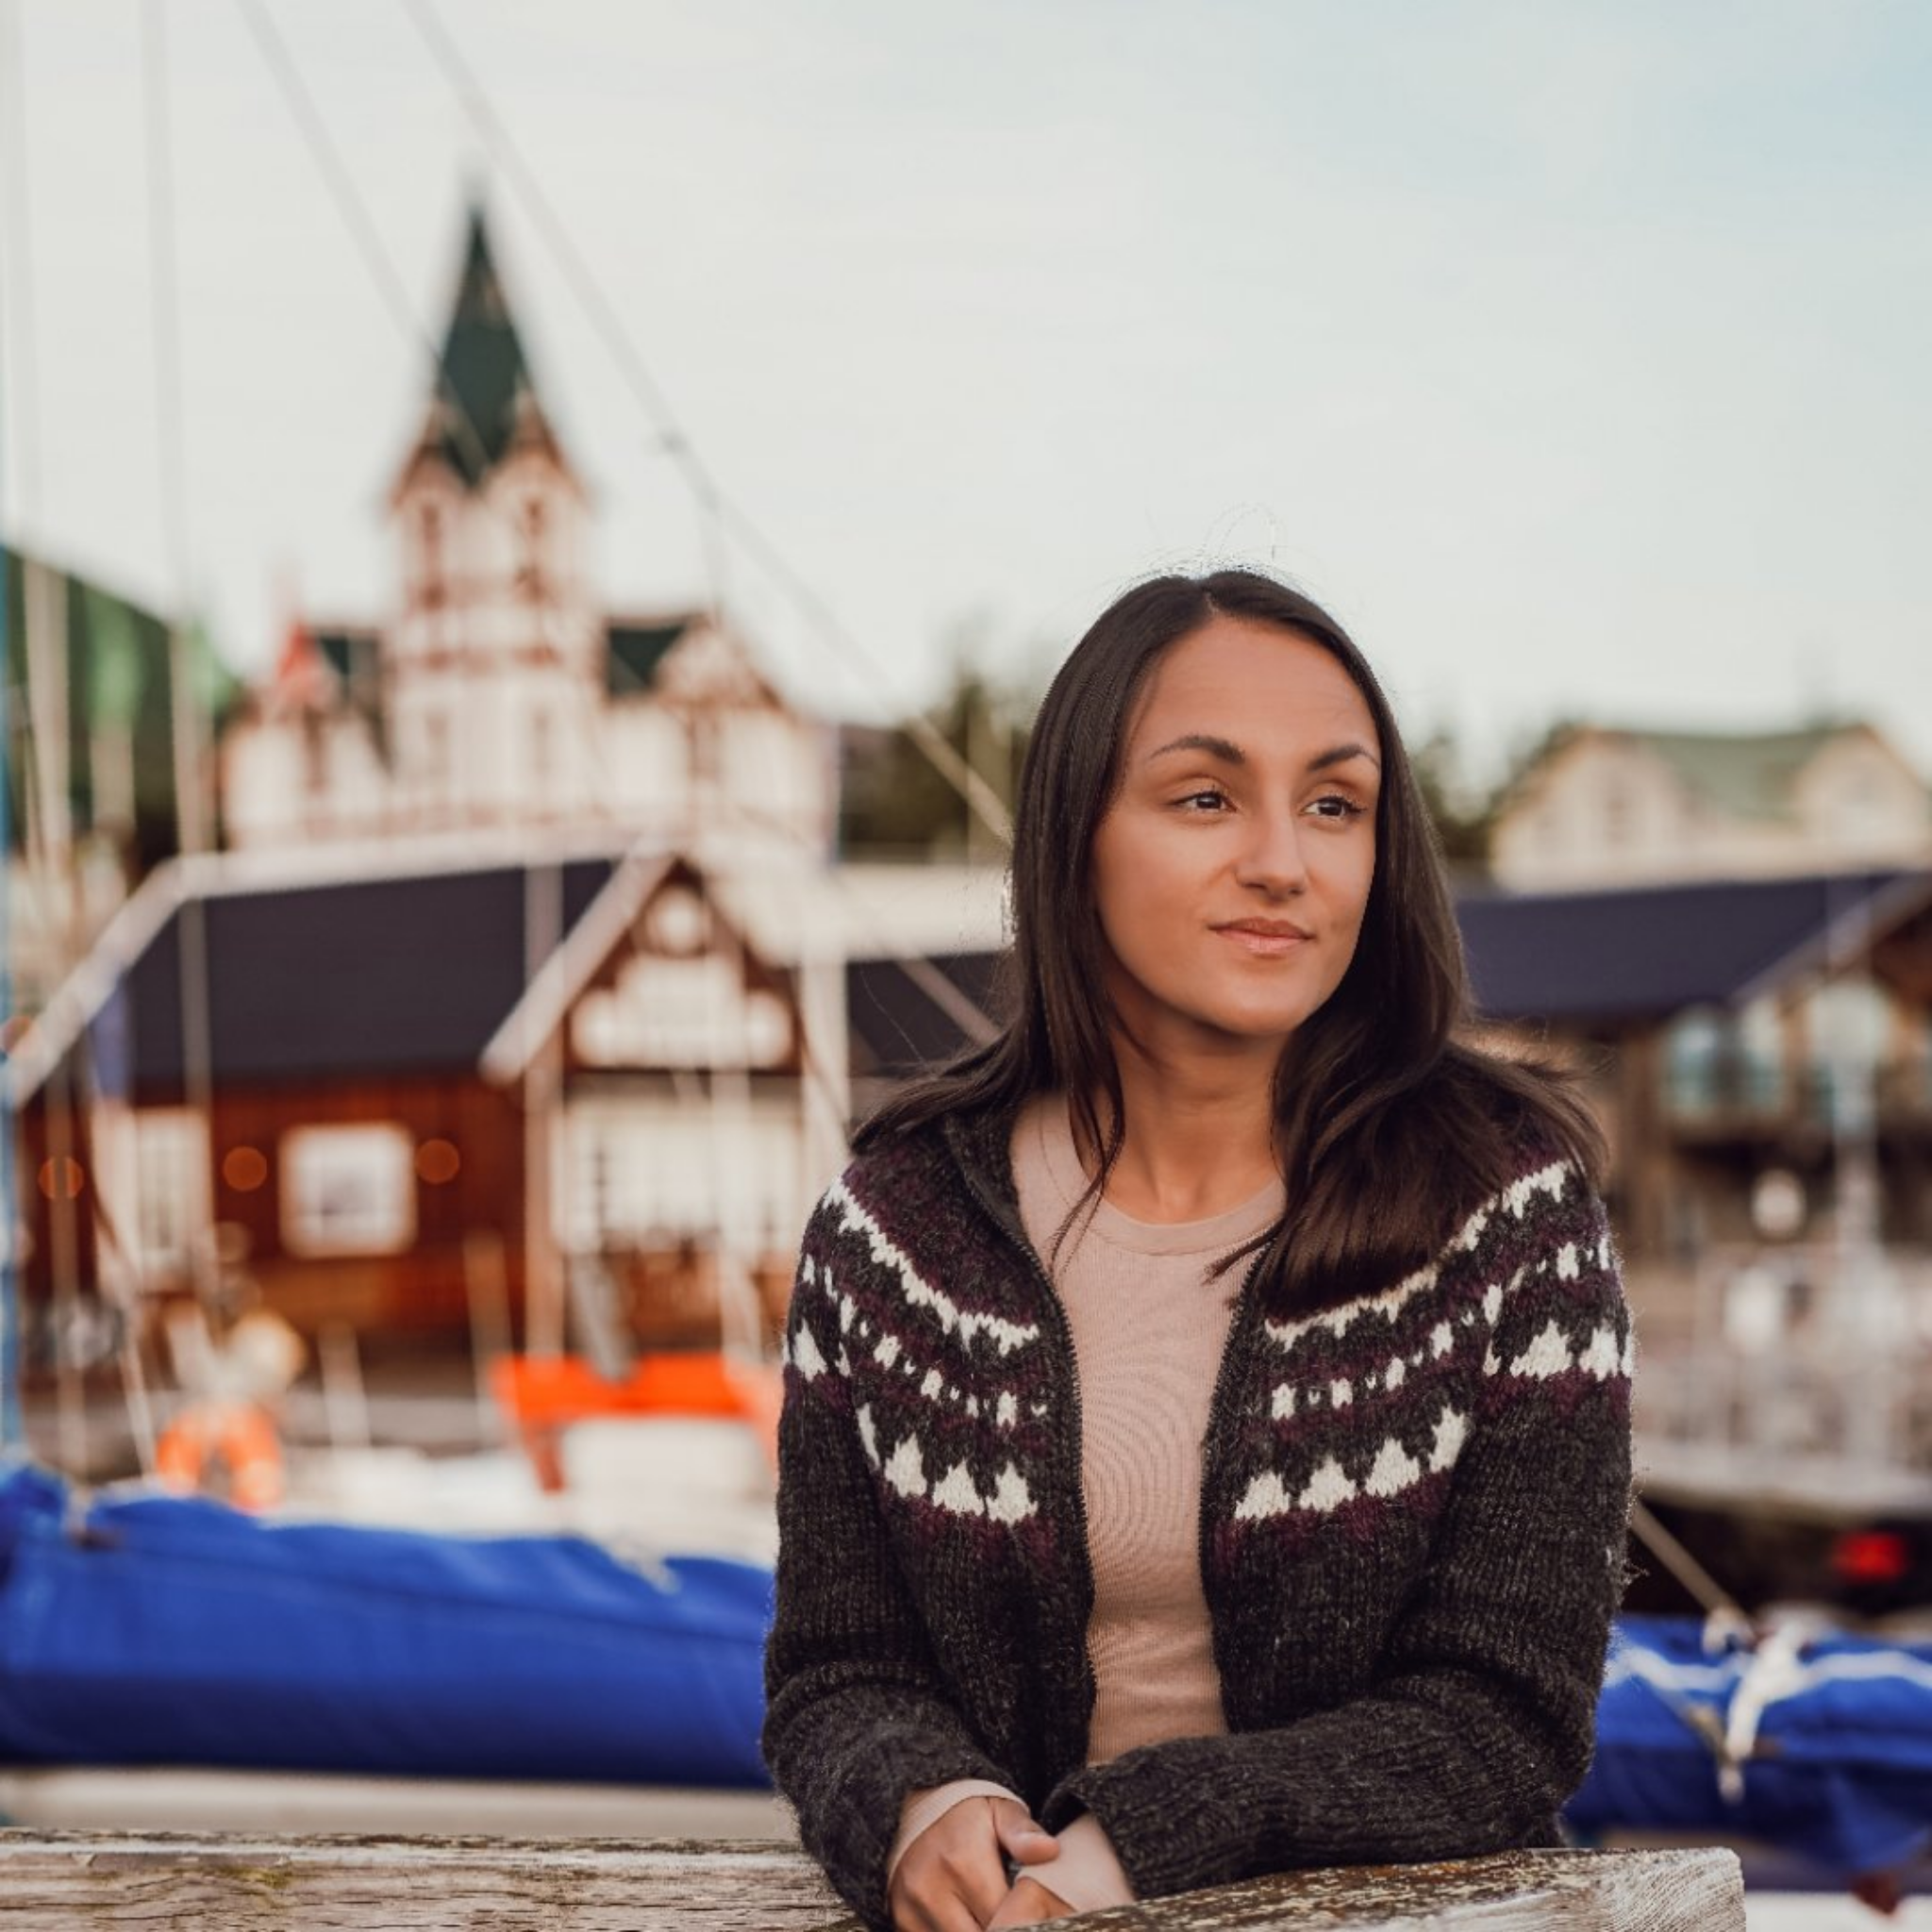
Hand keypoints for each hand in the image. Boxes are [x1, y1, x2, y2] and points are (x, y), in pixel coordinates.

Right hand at [889, 1796, 1058, 1931]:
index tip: (1033, 1913)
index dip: (1023, 1921)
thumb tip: (1050, 1851)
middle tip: (1013, 1917)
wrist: (912, 1806)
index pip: (1004, 1919)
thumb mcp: (999, 1811)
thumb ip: (1023, 1833)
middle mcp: (932, 1891)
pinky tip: (967, 1919)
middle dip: (1001, 1930)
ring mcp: (911, 1909)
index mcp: (964, 1863)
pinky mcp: (901, 1920)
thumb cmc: (967, 1814)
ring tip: (988, 1914)